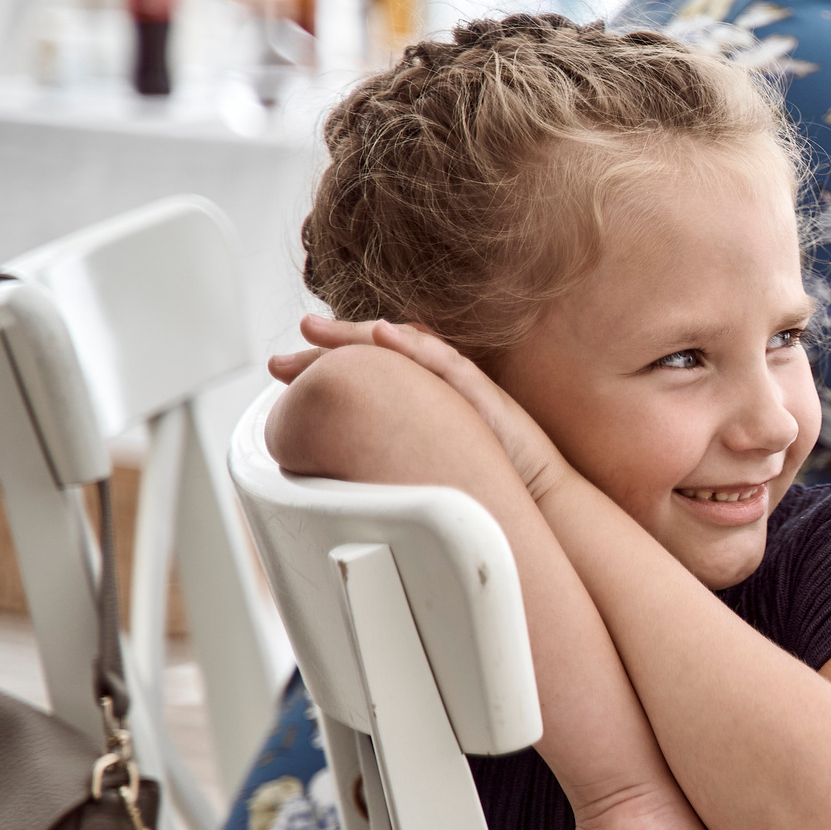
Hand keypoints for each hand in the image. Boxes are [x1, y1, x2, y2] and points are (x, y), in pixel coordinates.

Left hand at [270, 315, 570, 501]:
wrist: (543, 500)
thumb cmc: (491, 486)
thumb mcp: (428, 466)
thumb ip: (393, 455)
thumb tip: (344, 467)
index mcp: (425, 399)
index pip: (372, 369)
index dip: (328, 364)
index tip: (287, 369)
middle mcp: (442, 385)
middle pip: (380, 352)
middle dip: (329, 346)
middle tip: (288, 345)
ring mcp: (464, 386)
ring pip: (406, 348)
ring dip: (358, 335)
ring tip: (317, 329)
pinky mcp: (486, 394)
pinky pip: (447, 363)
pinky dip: (415, 348)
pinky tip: (386, 335)